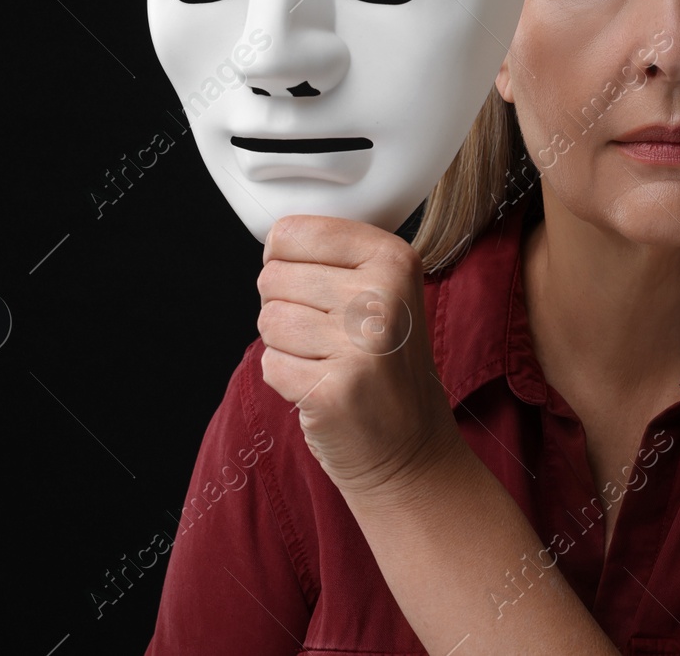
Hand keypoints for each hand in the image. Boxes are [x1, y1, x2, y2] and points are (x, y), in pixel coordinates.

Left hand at [256, 215, 460, 497]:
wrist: (410, 447)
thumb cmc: (385, 364)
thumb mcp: (384, 292)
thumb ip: (338, 258)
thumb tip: (274, 238)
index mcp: (393, 258)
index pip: (292, 232)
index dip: (286, 260)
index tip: (313, 283)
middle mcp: (382, 295)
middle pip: (273, 277)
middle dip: (287, 306)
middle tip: (327, 333)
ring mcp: (361, 344)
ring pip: (268, 320)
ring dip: (285, 345)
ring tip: (326, 359)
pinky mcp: (334, 390)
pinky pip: (270, 364)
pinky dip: (286, 378)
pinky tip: (322, 385)